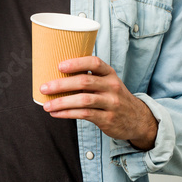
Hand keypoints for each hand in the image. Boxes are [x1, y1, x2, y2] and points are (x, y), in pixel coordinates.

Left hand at [39, 56, 157, 150]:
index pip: (94, 63)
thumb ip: (90, 77)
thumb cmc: (114, 97)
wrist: (138, 119)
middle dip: (61, 84)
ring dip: (61, 102)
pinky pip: (84, 115)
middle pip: (84, 82)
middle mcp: (112, 86)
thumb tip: (56, 73)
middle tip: (44, 88)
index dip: (76, 63)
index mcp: (110, 74)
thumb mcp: (108, 83)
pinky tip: (56, 113)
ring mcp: (111, 103)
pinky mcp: (108, 119)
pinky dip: (67, 114)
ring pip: (83, 100)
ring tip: (46, 105)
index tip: (59, 66)